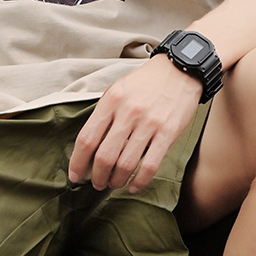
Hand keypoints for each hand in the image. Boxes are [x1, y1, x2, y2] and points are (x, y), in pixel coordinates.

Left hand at [68, 55, 202, 193]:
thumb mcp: (118, 90)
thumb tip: (89, 147)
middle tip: (97, 184)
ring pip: (125, 165)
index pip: (87, 139)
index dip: (77, 162)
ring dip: (116, 181)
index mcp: (111, 100)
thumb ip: (104, 115)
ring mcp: (149, 123)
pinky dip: (139, 182)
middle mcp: (128, 112)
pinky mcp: (168, 133)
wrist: (181, 69)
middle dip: (97, 177)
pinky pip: (149, 166)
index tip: (74, 176)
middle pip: (104, 157)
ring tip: (114, 184)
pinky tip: (133, 186)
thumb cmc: (145, 84)